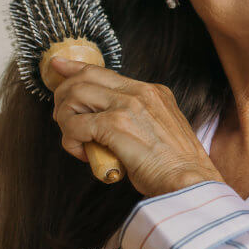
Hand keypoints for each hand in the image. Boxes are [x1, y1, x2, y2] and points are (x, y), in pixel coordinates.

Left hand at [49, 57, 223, 197]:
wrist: (190, 181)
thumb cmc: (175, 166)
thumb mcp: (160, 129)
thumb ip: (136, 119)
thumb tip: (104, 124)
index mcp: (152, 91)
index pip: (104, 72)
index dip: (76, 68)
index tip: (59, 67)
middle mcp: (140, 91)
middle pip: (85, 77)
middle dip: (63, 96)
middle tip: (62, 120)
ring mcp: (128, 105)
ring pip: (75, 95)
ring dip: (65, 118)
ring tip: (75, 140)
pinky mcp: (115, 125)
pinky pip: (75, 125)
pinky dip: (71, 141)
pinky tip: (83, 154)